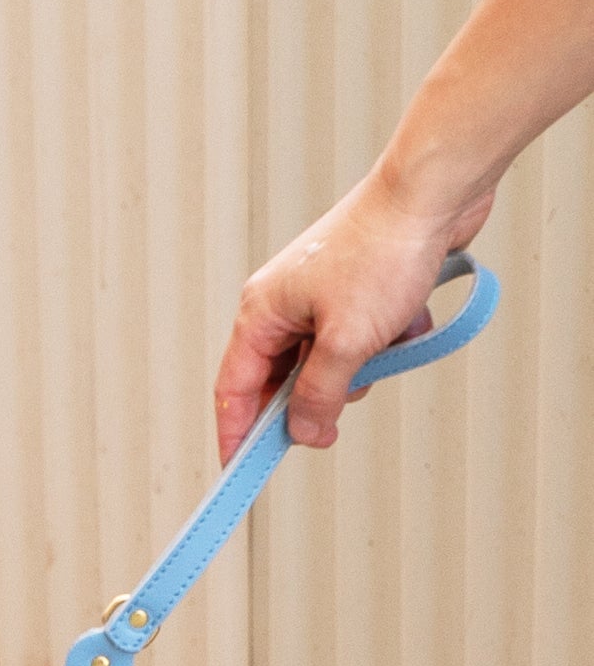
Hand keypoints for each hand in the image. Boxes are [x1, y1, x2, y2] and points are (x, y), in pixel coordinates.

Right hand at [213, 167, 490, 459]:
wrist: (431, 194)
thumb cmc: (382, 252)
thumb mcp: (347, 341)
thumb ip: (320, 394)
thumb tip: (304, 434)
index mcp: (262, 312)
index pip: (234, 389)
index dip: (235, 433)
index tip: (239, 471)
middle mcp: (283, 305)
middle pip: (283, 380)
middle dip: (317, 398)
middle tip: (337, 419)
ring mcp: (321, 297)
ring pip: (329, 363)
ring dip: (361, 367)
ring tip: (386, 345)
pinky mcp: (357, 291)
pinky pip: (363, 340)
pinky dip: (386, 342)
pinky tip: (406, 321)